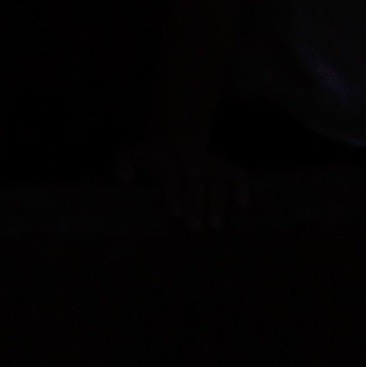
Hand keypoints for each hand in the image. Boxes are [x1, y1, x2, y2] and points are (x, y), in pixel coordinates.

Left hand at [121, 125, 246, 229]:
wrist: (173, 137)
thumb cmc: (148, 160)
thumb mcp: (128, 157)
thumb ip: (122, 167)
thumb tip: (127, 180)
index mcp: (165, 154)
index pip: (170, 171)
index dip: (174, 192)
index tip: (176, 214)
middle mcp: (189, 155)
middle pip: (196, 177)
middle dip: (196, 203)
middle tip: (194, 229)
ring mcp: (208, 159)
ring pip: (217, 177)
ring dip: (218, 202)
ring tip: (215, 227)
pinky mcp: (223, 165)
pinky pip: (237, 173)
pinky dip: (243, 187)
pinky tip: (242, 207)